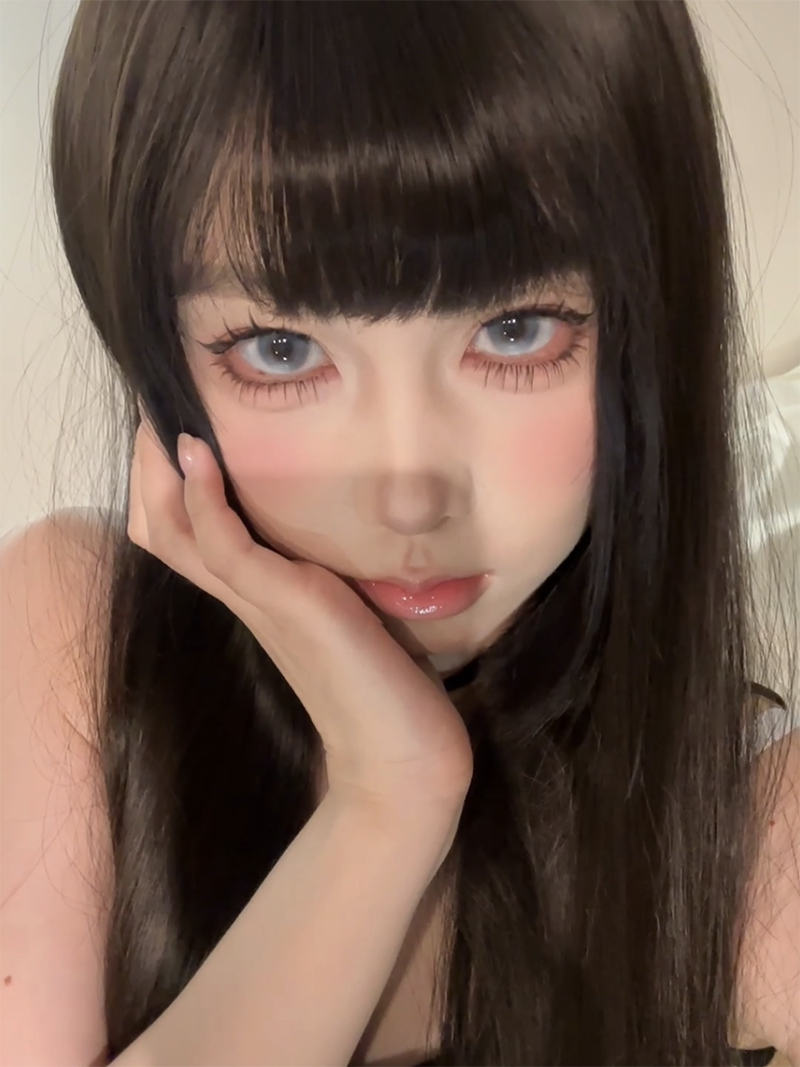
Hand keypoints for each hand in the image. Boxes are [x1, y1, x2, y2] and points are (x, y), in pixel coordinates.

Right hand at [127, 417, 473, 816]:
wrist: (404, 760)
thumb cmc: (387, 691)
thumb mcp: (353, 618)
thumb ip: (332, 583)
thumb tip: (343, 548)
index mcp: (259, 600)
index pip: (188, 538)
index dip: (169, 488)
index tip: (175, 433)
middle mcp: (247, 600)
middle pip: (165, 530)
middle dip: (150, 472)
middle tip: (152, 417)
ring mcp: (260, 602)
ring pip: (177, 532)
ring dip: (163, 473)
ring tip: (163, 423)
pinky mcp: (287, 604)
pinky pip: (223, 544)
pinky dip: (204, 498)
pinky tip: (201, 457)